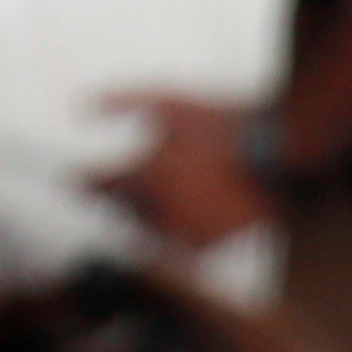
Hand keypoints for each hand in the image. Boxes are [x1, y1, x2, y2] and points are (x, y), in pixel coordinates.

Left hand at [95, 90, 283, 250]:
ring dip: (140, 217)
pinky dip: (168, 238)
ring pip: (145, 232)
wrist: (278, 152)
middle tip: (111, 189)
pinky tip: (173, 222)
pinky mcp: (207, 247)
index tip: (73, 178)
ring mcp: (181, 231)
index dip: (84, 179)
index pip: (96, 183)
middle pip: (118, 210)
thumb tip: (81, 105)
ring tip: (151, 202)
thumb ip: (122, 100)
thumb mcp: (168, 100)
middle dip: (113, 198)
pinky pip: (174, 250)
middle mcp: (158, 209)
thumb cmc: (222, 124)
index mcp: (144, 173)